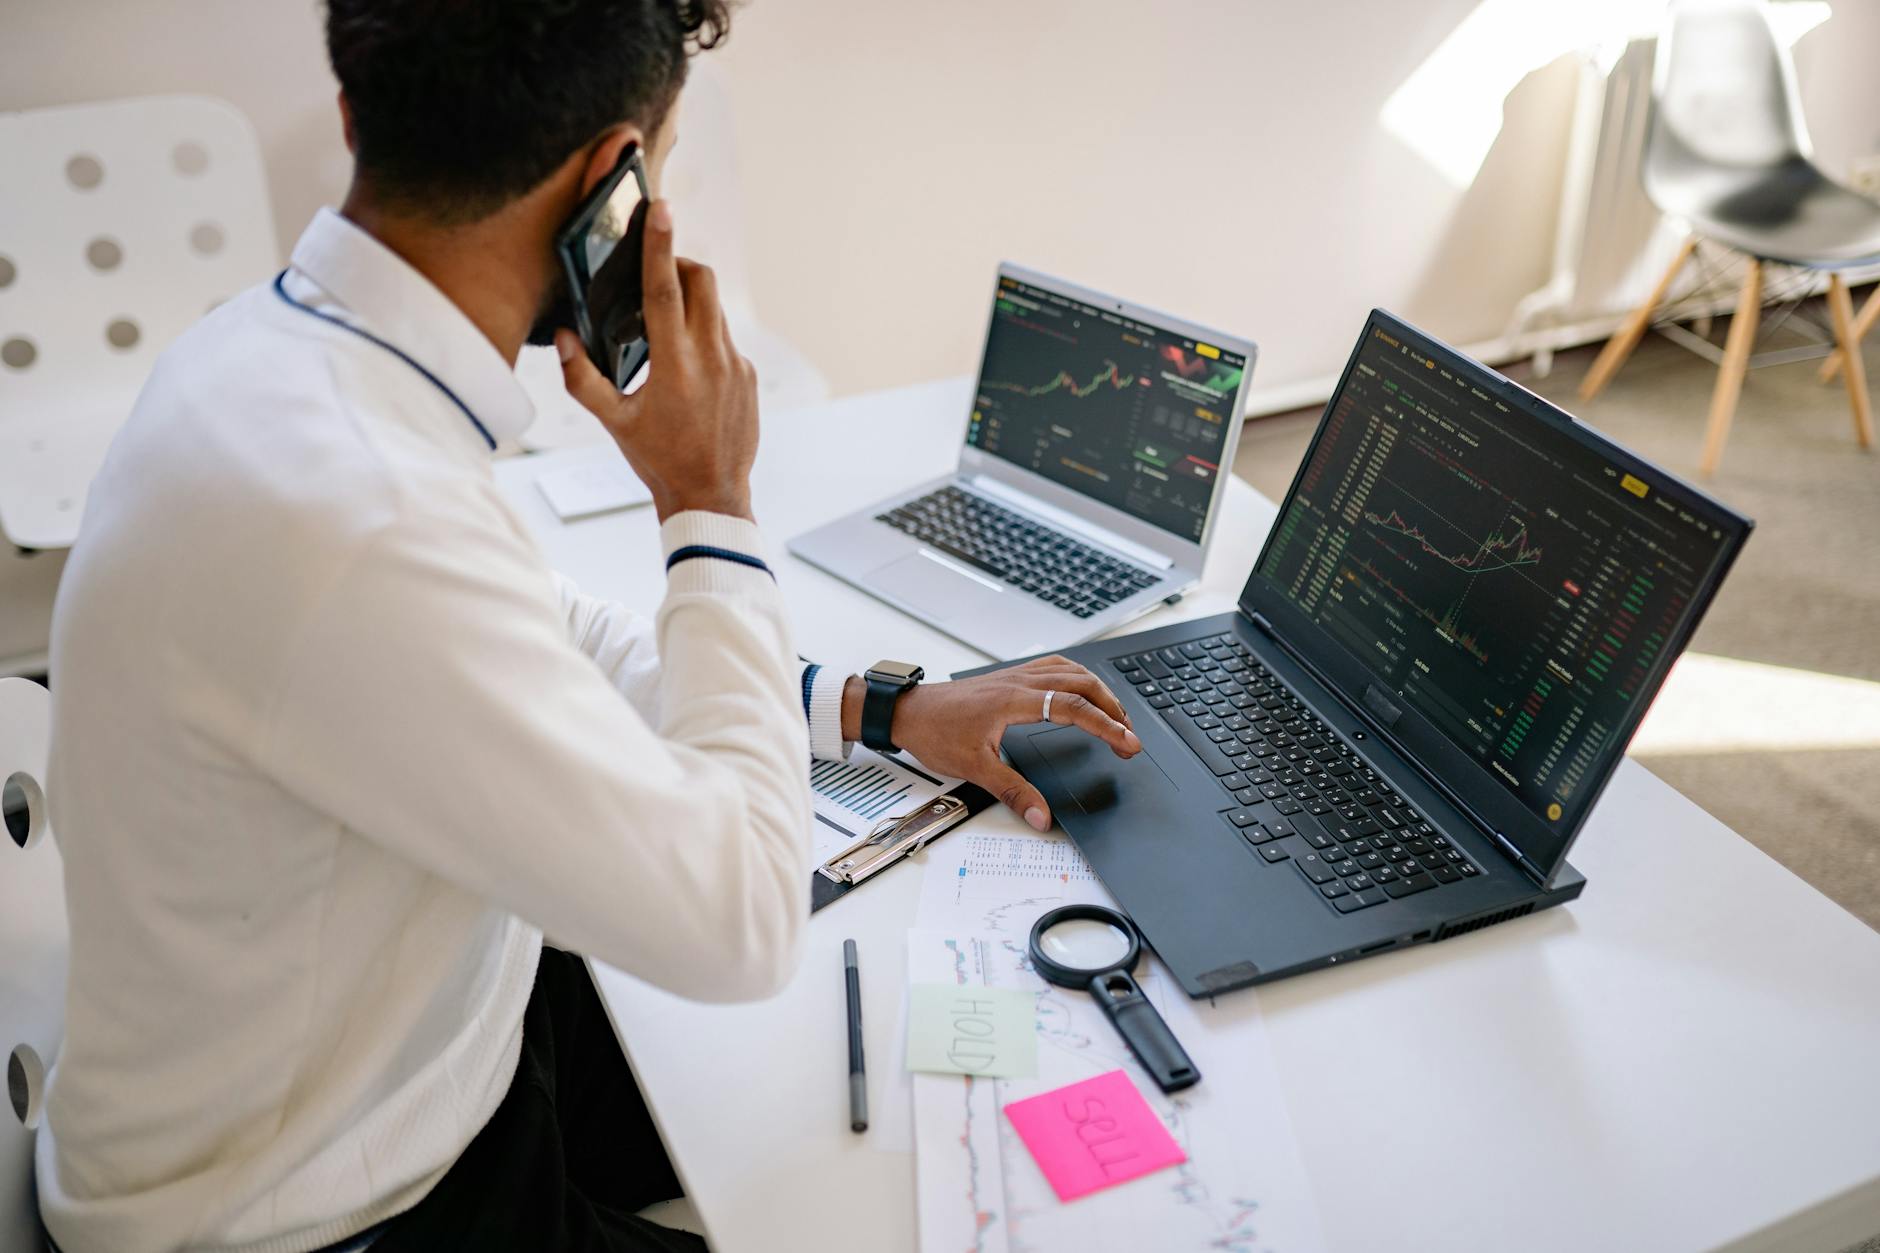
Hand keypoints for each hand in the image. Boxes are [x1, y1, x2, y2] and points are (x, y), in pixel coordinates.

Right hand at [556, 199, 758, 521]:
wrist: (711, 494)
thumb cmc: (657, 459)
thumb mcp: (612, 422)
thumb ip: (581, 379)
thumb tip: (561, 338)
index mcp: (674, 364)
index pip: (666, 289)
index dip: (658, 245)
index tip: (659, 208)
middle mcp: (711, 357)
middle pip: (701, 281)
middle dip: (678, 264)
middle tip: (654, 276)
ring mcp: (736, 365)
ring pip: (715, 307)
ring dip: (691, 299)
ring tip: (666, 324)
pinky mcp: (749, 376)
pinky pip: (725, 337)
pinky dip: (704, 334)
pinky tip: (687, 365)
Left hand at [843, 656, 1140, 831]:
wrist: (907, 711)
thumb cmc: (934, 732)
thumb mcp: (973, 767)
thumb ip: (1012, 791)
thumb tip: (1040, 816)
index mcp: (1015, 701)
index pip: (1074, 708)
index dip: (1107, 726)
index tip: (1128, 743)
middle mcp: (1020, 682)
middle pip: (1082, 683)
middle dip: (1113, 707)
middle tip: (1129, 735)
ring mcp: (1015, 676)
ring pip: (1071, 670)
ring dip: (1098, 690)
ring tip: (1116, 714)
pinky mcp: (1009, 677)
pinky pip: (1054, 667)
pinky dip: (1077, 677)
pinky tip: (1081, 690)